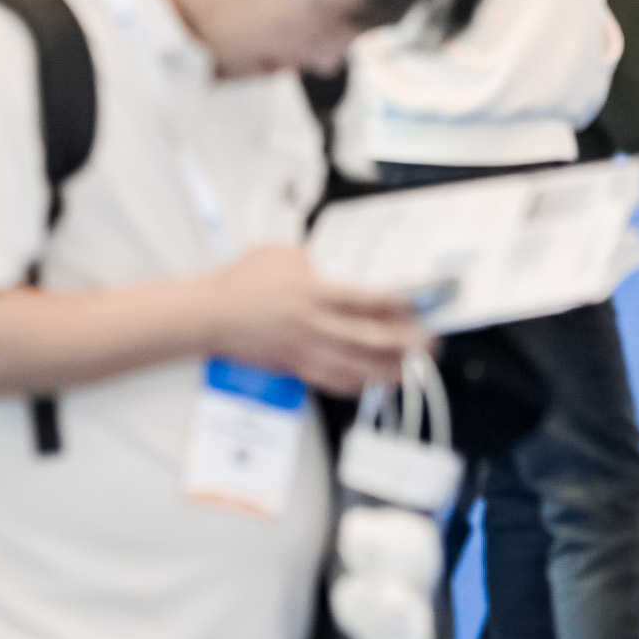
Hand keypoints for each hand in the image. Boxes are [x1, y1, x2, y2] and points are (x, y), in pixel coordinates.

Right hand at [209, 244, 425, 394]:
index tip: (419, 307)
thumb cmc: (241, 282)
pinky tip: (377, 381)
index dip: (398, 306)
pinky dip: (362, 384)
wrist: (210, 316)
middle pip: (372, 340)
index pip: (367, 301)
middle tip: (428, 342)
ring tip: (413, 368)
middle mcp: (315, 326)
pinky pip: (337, 382)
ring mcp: (306, 351)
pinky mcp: (297, 367)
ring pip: (359, 367)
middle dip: (406, 343)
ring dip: (391, 369)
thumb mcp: (280, 254)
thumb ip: (314, 258)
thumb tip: (338, 262)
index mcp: (313, 293)